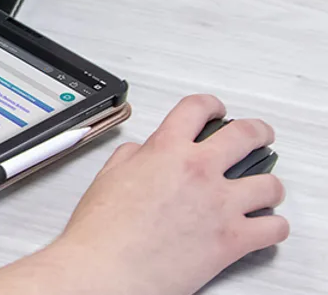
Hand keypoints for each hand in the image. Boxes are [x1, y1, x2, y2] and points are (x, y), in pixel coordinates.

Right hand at [50, 94, 287, 294]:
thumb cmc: (101, 232)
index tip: (216, 111)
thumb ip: (132, 157)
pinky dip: (273, 227)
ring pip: (270, 184)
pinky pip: (274, 228)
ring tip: (262, 190)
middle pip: (247, 135)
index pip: (198, 108)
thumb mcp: (107, 178)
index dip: (211, 106)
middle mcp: (198, 171)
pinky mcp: (233, 239)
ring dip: (268, 186)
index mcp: (166, 151)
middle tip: (258, 136)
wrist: (107, 271)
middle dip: (258, 132)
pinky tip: (264, 226)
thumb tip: (144, 153)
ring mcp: (220, 204)